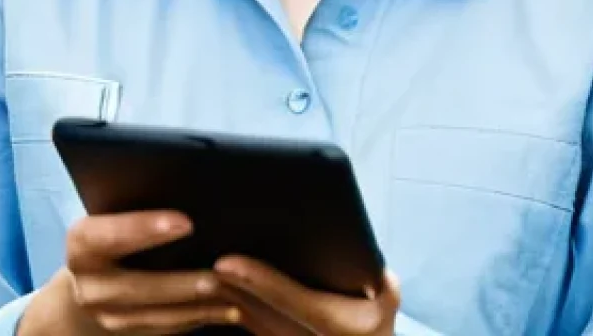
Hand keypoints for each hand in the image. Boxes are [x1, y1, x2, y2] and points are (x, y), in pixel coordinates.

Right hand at [19, 211, 243, 334]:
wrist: (86, 277)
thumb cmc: (113, 228)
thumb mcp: (113, 212)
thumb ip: (137, 203)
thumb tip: (187, 186)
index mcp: (83, 242)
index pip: (110, 234)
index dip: (145, 228)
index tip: (186, 222)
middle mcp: (88, 284)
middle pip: (135, 287)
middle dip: (179, 283)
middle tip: (217, 275)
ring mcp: (104, 315)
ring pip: (154, 316)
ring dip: (195, 307)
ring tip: (229, 293)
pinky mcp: (125, 332)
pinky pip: (165, 329)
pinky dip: (199, 319)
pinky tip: (229, 309)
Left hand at [212, 256, 400, 335]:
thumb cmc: (378, 324)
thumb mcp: (388, 300)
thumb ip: (383, 283)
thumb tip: (372, 266)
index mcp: (333, 322)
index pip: (290, 299)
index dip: (258, 280)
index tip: (229, 263)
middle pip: (262, 314)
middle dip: (232, 291)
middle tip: (205, 270)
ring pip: (253, 324)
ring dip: (228, 302)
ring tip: (204, 280)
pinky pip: (255, 330)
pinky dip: (237, 312)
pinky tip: (220, 296)